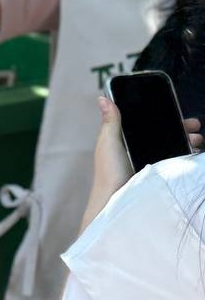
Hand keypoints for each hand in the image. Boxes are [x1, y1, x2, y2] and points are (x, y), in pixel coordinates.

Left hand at [83, 96, 202, 228]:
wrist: (115, 200)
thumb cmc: (108, 172)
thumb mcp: (108, 143)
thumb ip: (110, 122)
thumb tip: (103, 98)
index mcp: (125, 141)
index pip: (147, 124)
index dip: (163, 118)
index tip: (178, 111)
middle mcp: (138, 150)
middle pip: (163, 135)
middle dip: (180, 129)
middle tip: (195, 127)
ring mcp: (148, 163)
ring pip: (172, 147)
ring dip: (186, 142)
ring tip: (197, 140)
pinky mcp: (157, 175)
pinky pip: (174, 162)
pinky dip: (184, 157)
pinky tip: (193, 154)